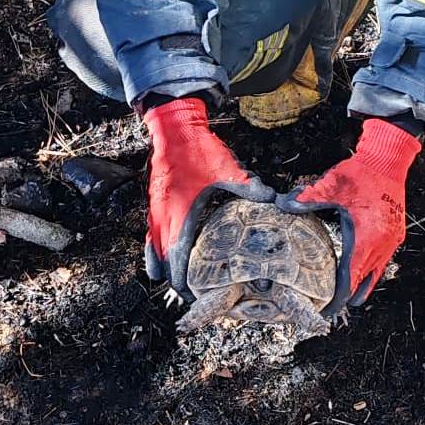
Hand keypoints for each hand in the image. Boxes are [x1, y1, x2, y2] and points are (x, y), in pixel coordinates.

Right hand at [143, 96, 274, 296]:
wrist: (174, 128)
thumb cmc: (198, 150)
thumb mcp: (228, 168)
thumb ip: (250, 186)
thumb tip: (273, 199)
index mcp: (181, 212)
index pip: (177, 257)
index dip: (183, 280)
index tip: (193, 295)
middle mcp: (163, 215)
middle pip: (162, 259)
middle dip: (174, 280)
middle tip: (189, 296)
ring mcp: (155, 210)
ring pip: (154, 248)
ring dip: (163, 266)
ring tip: (175, 284)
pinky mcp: (154, 203)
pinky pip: (151, 234)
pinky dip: (155, 250)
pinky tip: (158, 259)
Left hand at [278, 118, 420, 314]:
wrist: (389, 160)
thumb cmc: (360, 174)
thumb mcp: (330, 185)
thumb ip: (306, 199)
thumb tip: (281, 205)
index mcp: (364, 240)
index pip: (350, 280)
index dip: (337, 299)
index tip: (325, 311)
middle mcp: (381, 246)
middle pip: (364, 283)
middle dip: (348, 297)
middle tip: (330, 307)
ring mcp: (392, 241)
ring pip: (376, 274)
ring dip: (361, 285)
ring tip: (345, 296)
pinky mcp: (396, 233)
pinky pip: (383, 261)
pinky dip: (370, 269)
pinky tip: (360, 268)